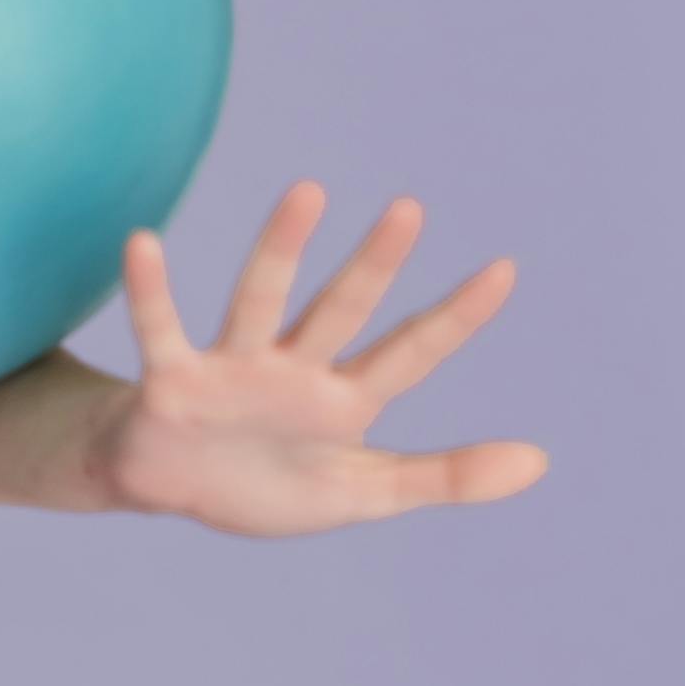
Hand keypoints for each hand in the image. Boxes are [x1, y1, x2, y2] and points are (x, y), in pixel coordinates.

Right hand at [88, 181, 548, 534]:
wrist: (171, 488)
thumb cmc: (268, 480)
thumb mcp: (363, 492)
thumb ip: (446, 477)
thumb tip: (541, 461)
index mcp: (344, 399)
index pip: (411, 353)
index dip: (456, 318)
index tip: (505, 269)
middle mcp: (293, 370)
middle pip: (340, 310)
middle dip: (374, 266)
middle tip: (410, 209)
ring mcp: (234, 368)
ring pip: (261, 302)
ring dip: (282, 250)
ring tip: (309, 193)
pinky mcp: (174, 379)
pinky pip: (161, 330)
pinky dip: (151, 292)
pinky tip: (143, 244)